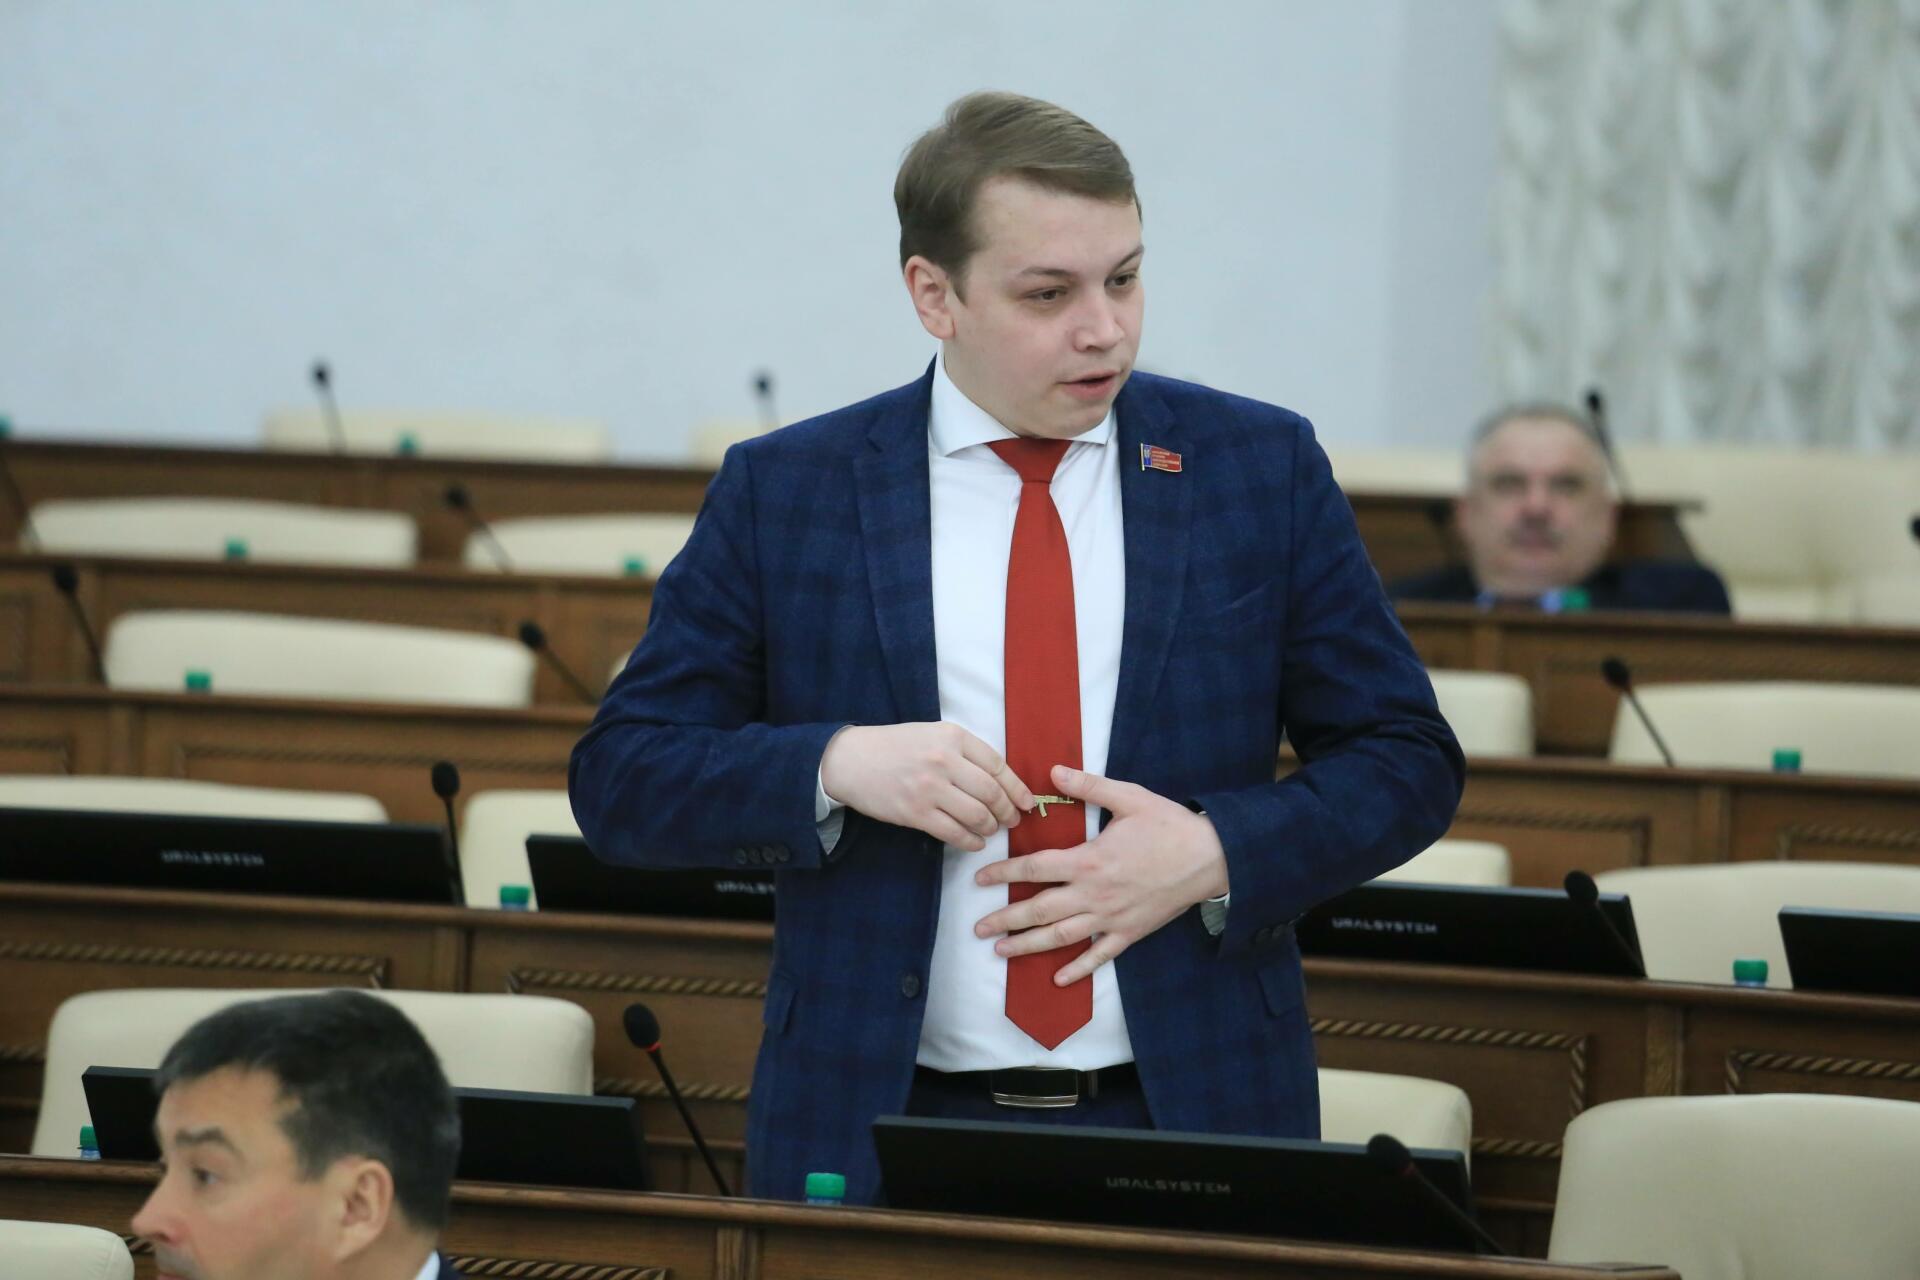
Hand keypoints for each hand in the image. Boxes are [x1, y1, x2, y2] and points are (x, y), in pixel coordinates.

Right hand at [820, 722, 1035, 851]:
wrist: (850, 759)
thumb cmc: (894, 746)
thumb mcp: (932, 734)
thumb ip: (964, 752)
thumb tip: (1000, 780)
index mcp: (952, 736)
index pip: (998, 765)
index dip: (1017, 788)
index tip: (1027, 803)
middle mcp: (944, 760)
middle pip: (991, 793)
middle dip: (1007, 812)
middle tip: (1011, 820)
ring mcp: (929, 788)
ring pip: (977, 815)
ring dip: (990, 828)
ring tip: (991, 830)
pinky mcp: (915, 813)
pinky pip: (954, 833)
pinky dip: (971, 841)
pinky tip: (975, 842)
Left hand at [973, 765, 1228, 984]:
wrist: (1211, 858)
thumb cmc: (1169, 825)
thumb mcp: (1129, 797)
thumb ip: (1088, 786)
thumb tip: (1052, 771)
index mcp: (1089, 859)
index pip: (1035, 868)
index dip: (1004, 873)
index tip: (980, 880)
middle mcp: (1094, 894)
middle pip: (1040, 910)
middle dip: (1006, 920)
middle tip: (978, 928)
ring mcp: (1111, 917)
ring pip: (1061, 937)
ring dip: (1028, 946)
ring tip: (1001, 952)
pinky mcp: (1130, 932)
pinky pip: (1099, 955)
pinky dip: (1078, 969)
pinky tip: (1058, 979)